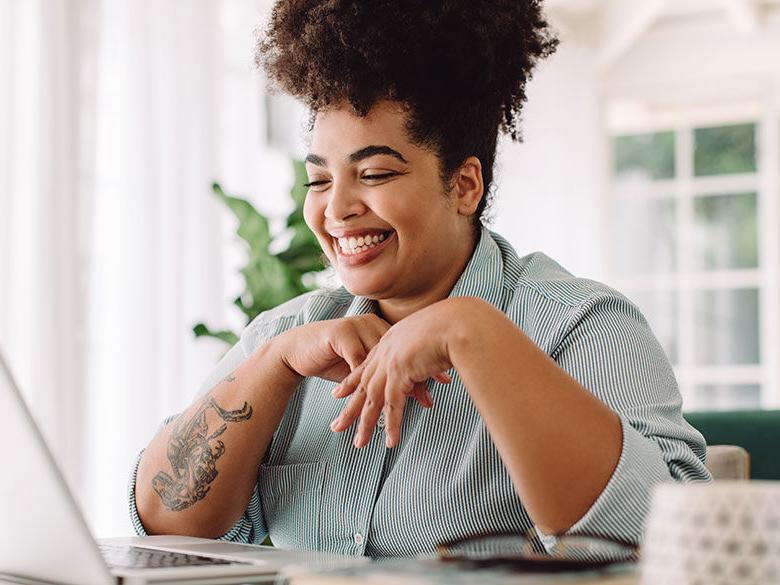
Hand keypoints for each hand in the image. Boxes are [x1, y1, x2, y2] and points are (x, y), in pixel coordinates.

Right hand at [272, 316, 436, 408]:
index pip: (408, 348)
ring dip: (393, 383)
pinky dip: (367, 380)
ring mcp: (356, 327)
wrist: (298, 349)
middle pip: (398, 353)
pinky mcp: (340, 335)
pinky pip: (357, 360)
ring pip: (380, 359)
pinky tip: (375, 395)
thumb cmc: (332, 359)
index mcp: (381, 329)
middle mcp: (371, 325)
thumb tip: (416, 389)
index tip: (443, 382)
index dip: (425, 366)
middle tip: (430, 397)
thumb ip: (386, 373)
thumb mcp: (363, 366)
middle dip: (415, 377)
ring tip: (405, 402)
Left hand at [330, 301, 455, 447]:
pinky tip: (390, 441)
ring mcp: (391, 362)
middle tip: (337, 426)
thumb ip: (425, 350)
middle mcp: (386, 350)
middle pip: (363, 384)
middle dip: (350, 408)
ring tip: (359, 444)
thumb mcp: (432, 336)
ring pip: (373, 398)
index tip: (339, 394)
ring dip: (366, 423)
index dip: (352, 381)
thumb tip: (431, 362)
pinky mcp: (400, 372)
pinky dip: (392, 424)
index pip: (367, 365)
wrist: (459, 322)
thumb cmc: (455, 326)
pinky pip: (394, 404)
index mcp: (391, 340)